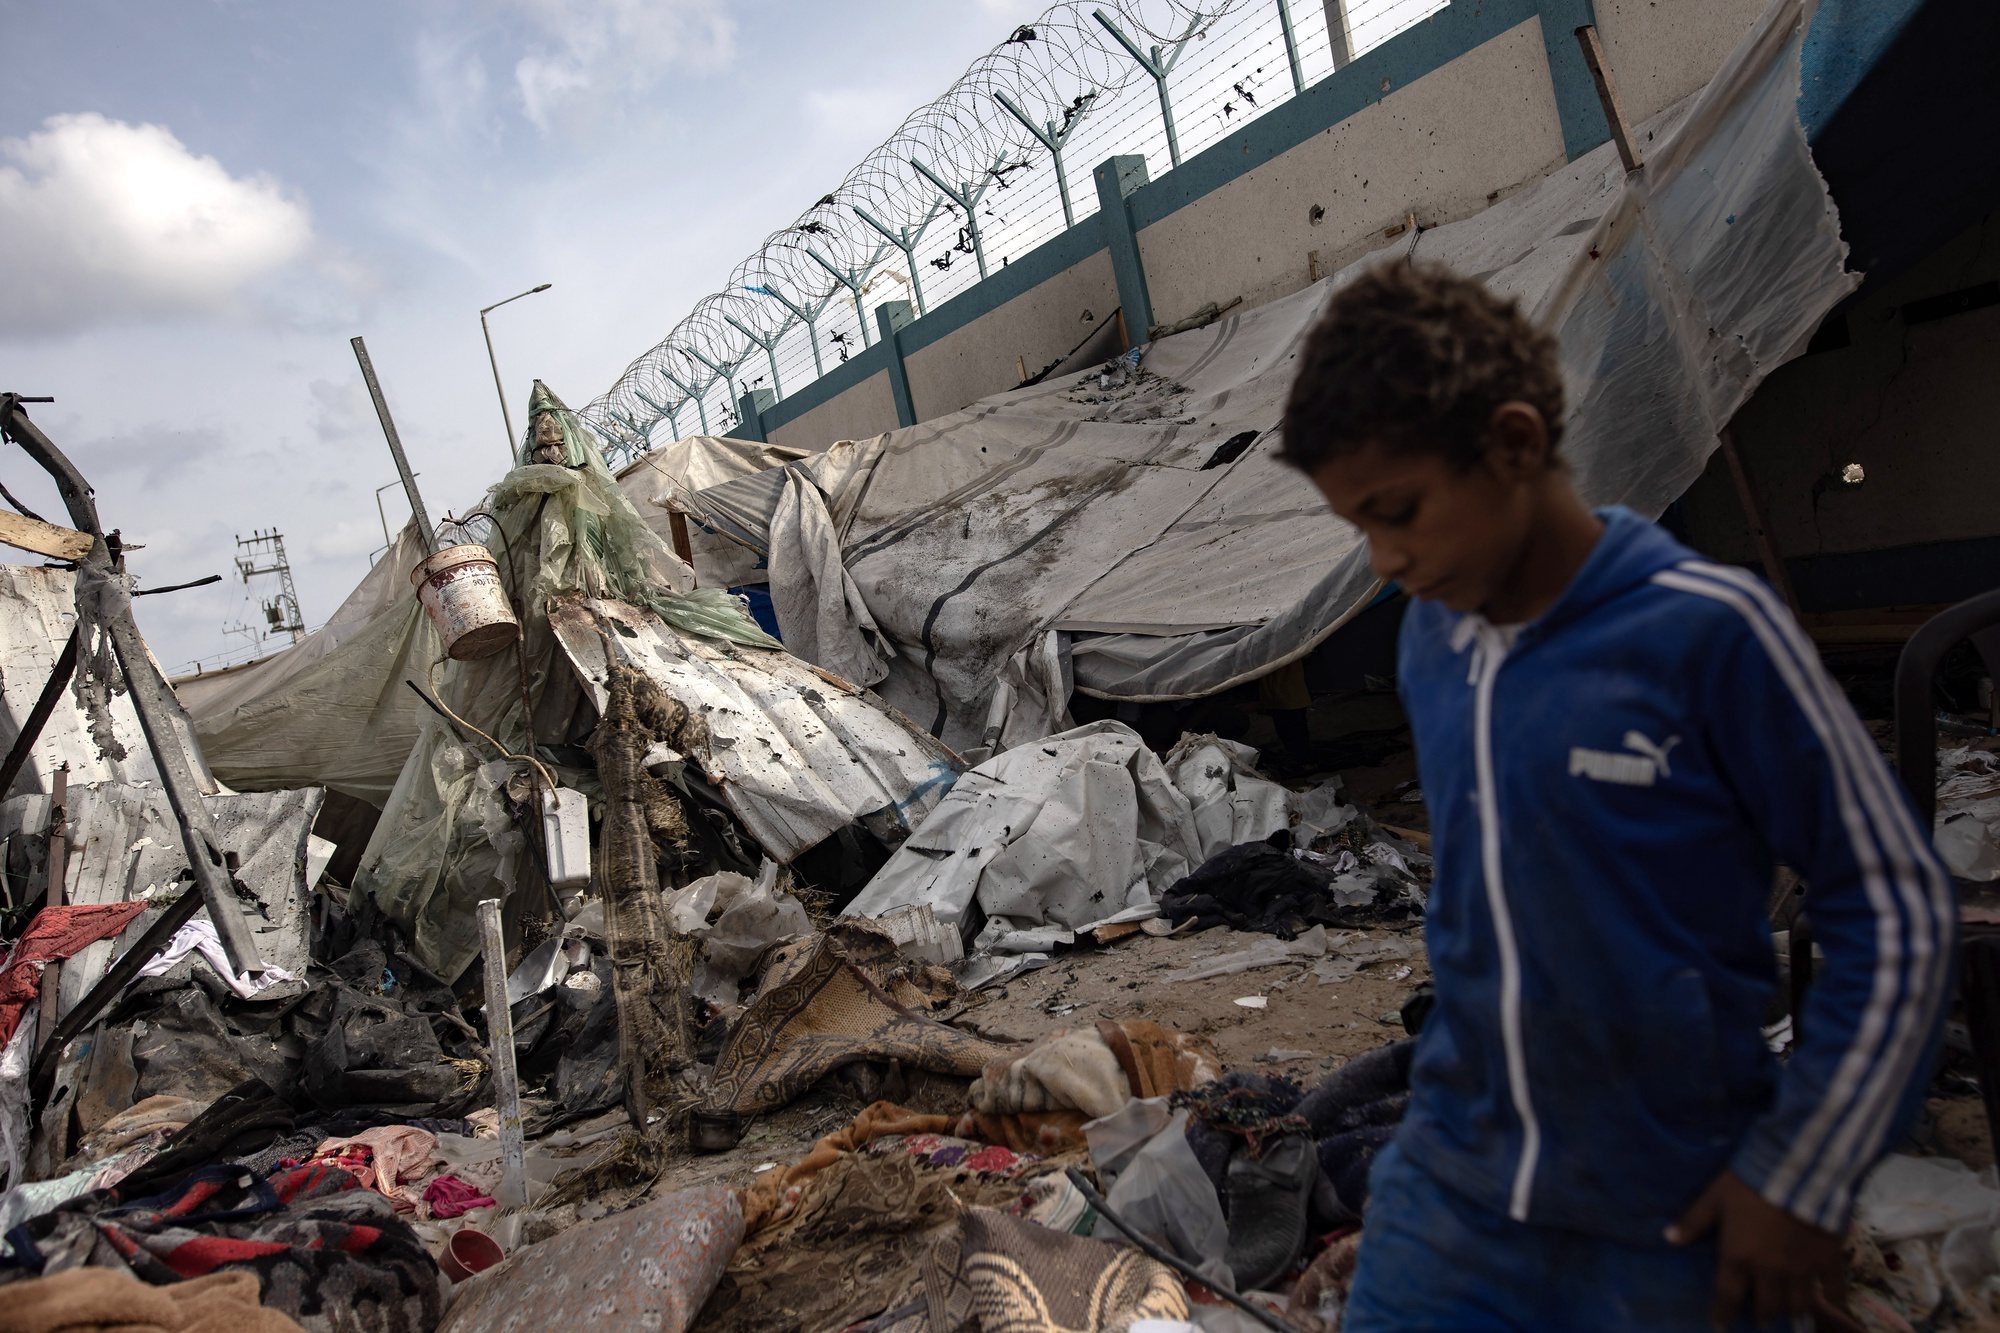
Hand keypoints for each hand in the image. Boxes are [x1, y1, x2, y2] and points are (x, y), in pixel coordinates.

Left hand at [1668, 1170, 1844, 1327]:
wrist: (1796, 1171)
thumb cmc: (1748, 1183)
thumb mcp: (1714, 1198)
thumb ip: (1693, 1221)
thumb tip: (1668, 1238)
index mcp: (1739, 1258)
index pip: (1728, 1296)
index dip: (1723, 1315)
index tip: (1720, 1327)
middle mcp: (1770, 1271)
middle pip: (1766, 1307)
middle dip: (1761, 1317)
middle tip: (1759, 1321)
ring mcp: (1802, 1269)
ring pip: (1797, 1305)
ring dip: (1790, 1313)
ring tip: (1787, 1316)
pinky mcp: (1829, 1261)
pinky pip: (1833, 1291)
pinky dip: (1832, 1303)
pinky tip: (1829, 1309)